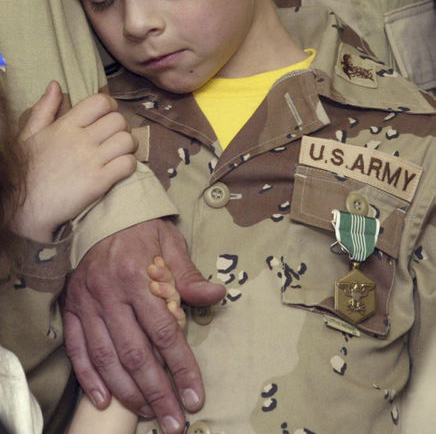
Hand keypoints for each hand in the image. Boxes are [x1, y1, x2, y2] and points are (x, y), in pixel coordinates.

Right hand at [13, 81, 136, 241]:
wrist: (26, 208)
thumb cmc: (27, 171)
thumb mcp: (29, 135)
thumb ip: (44, 109)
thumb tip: (55, 84)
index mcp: (65, 126)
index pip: (100, 102)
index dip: (110, 106)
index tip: (107, 117)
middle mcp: (80, 140)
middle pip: (119, 120)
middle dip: (122, 127)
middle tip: (115, 138)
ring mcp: (91, 161)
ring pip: (128, 140)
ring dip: (128, 146)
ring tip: (119, 153)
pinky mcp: (99, 182)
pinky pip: (128, 164)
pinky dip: (129, 165)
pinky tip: (119, 169)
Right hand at [63, 219, 225, 433]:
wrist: (102, 212)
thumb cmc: (142, 230)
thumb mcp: (170, 243)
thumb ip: (189, 275)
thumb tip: (217, 293)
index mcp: (138, 276)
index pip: (165, 332)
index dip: (182, 368)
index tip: (196, 396)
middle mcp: (110, 293)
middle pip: (136, 354)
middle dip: (158, 393)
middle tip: (174, 421)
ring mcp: (88, 302)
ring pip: (107, 358)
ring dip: (127, 393)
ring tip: (147, 413)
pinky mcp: (72, 308)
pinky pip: (78, 349)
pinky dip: (89, 378)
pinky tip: (104, 401)